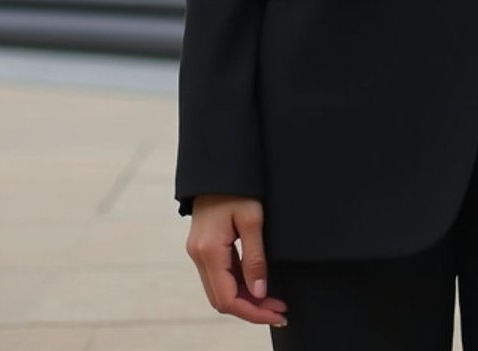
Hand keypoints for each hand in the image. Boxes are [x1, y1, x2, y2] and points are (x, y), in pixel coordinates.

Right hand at [186, 194, 288, 328]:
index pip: (228, 298)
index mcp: (208, 250)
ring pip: (219, 290)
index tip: (278, 313)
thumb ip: (255, 257)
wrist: (218, 163)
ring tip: (273, 299)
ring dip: (245, 298)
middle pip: (222, 299)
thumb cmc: (237, 186)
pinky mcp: (202, 247)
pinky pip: (219, 275)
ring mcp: (197, 251)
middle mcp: (198, 255)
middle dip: (251, 309)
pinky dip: (237, 285)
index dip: (253, 312)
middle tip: (279, 309)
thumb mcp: (252, 219)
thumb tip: (259, 292)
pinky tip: (257, 283)